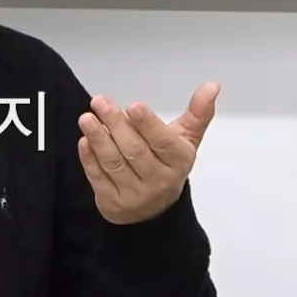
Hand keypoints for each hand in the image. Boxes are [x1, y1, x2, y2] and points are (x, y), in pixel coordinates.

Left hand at [77, 82, 218, 223]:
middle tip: (100, 102)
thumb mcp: (185, 139)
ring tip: (87, 118)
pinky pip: (99, 178)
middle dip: (116, 124)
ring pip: (114, 163)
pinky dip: (90, 159)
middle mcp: (160, 181)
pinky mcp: (114, 203)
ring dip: (98, 139)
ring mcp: (136, 195)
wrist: (154, 210)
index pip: (163, 142)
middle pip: (134, 150)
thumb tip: (212, 86)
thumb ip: (197, 113)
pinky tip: (84, 141)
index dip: (148, 125)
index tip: (133, 106)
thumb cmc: (167, 164)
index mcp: (179, 162)